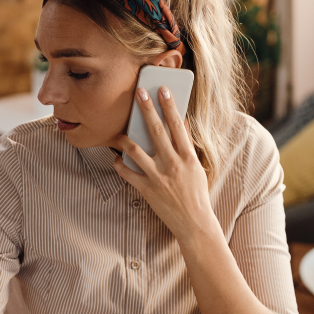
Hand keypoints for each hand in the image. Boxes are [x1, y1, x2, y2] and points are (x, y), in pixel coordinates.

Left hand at [113, 86, 221, 241]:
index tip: (162, 90)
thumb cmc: (196, 194)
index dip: (169, 106)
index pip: (177, 125)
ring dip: (125, 138)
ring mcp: (157, 177)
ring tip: (120, 130)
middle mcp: (172, 164)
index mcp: (187, 157)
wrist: (194, 222)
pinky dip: (119, 165)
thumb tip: (180, 124)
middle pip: (156, 130)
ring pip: (135, 150)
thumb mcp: (197, 168)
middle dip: (146, 109)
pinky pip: (127, 173)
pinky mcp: (146, 190)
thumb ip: (187, 147)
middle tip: (139, 93)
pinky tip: (116, 159)